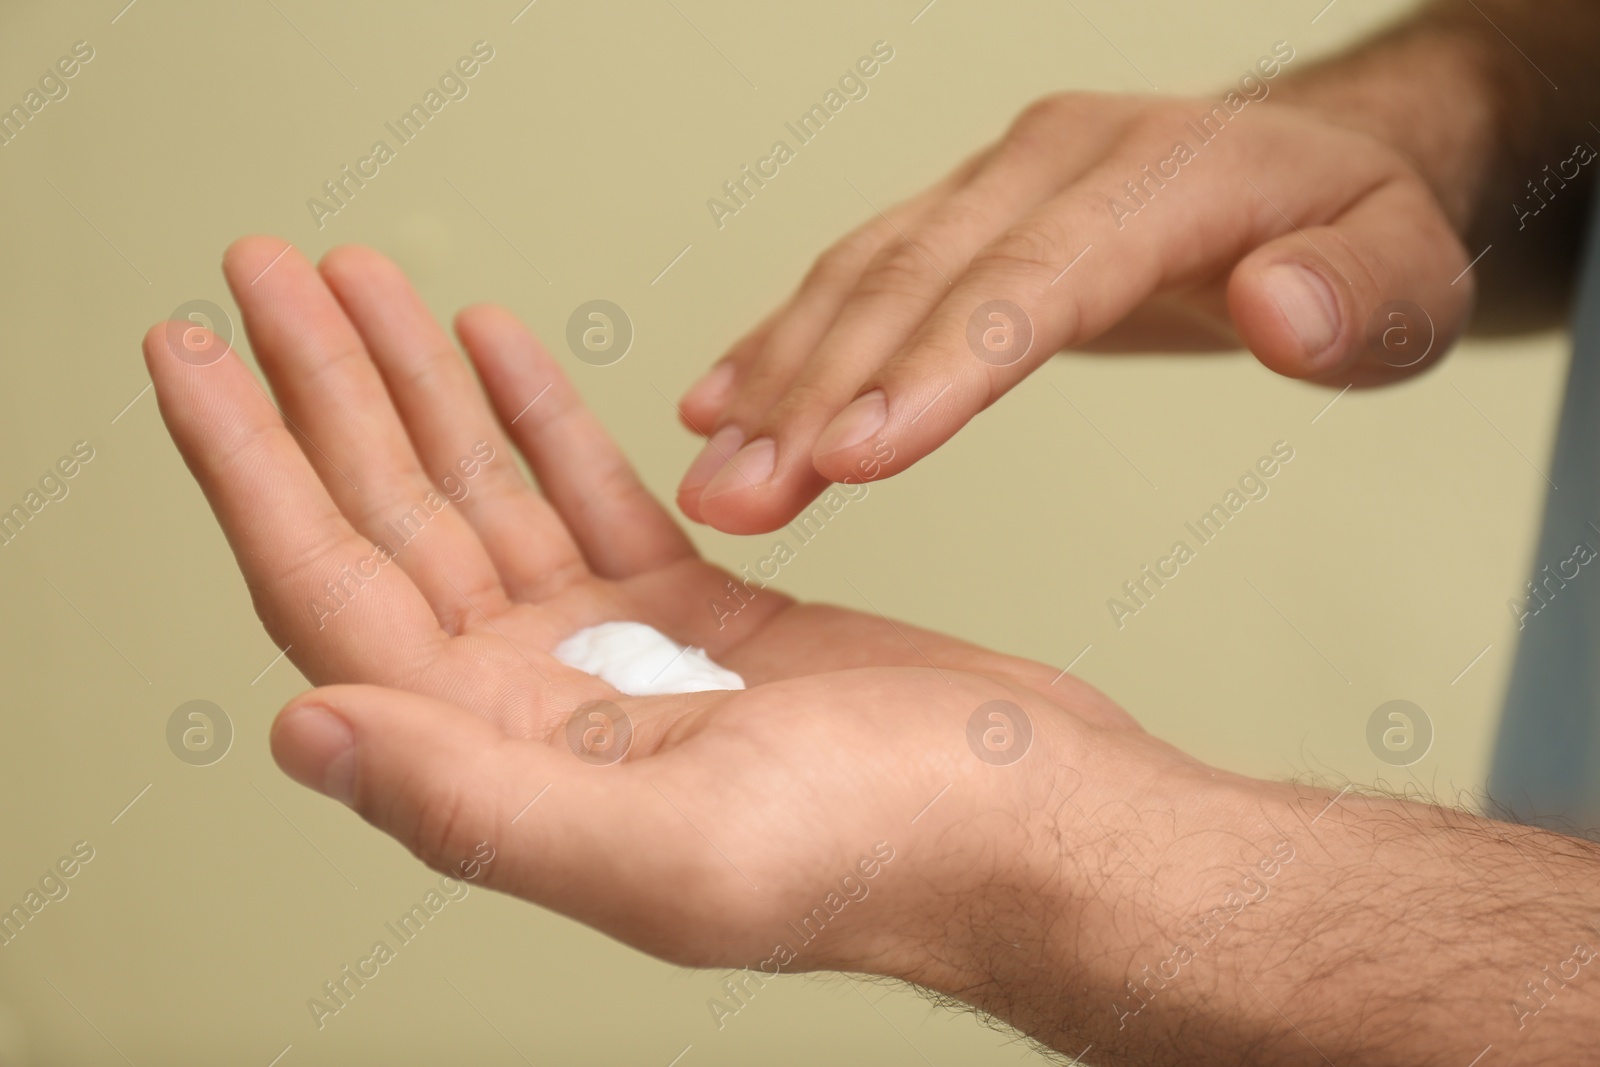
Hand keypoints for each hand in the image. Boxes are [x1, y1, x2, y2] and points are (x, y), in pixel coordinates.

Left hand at [144, 236, 1181, 986]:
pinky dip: (535, 417)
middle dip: (323, 394)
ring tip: (359, 288)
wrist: (1035, 829)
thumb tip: (303, 730)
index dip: (253, 474)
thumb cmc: (889, 856)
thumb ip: (476, 806)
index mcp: (511, 771)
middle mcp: (540, 716)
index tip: (196, 356)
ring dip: (418, 388)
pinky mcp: (698, 618)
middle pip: (395, 527)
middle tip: (266, 274)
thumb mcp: (672, 854)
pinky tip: (494, 348)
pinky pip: (586, 497)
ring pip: (485, 499)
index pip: (335, 602)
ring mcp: (616, 663)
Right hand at [674, 88, 1472, 533]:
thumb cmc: (1363, 233)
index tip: (852, 456)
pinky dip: (787, 338)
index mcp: (1165, 175)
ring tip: (711, 474)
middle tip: (737, 495)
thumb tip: (1283, 309)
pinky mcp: (964, 215)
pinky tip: (723, 400)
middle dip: (820, 392)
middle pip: (920, 278)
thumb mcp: (1408, 272)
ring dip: (781, 374)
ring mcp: (1000, 182)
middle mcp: (1059, 162)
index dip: (939, 367)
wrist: (1319, 161)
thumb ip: (1360, 295)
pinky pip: (860, 271)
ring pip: (868, 273)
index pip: (1033, 279)